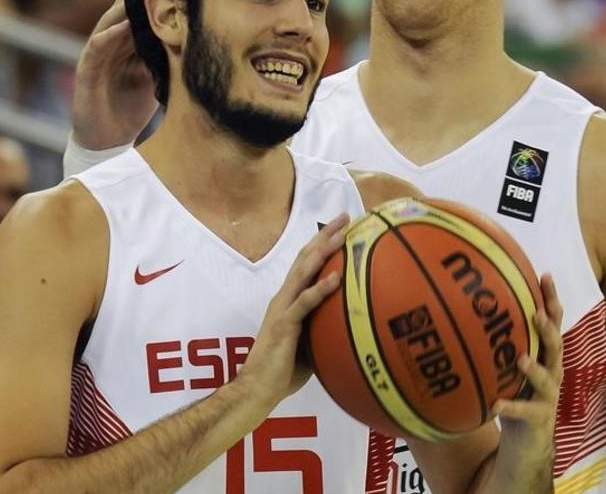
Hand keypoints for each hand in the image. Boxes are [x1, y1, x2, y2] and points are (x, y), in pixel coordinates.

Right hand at [70, 0, 158, 149]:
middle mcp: (113, 46)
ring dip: (124, 9)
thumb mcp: (155, 81)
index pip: (143, 19)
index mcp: (129, 48)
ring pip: (109, 23)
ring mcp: (98, 55)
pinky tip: (121, 26)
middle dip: (142, 0)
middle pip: (126, 14)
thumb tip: (197, 47)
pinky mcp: (86, 69)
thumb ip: (167, 61)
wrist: (107, 142)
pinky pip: (96, 46)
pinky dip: (107, 35)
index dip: (158, 6)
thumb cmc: (131, 110)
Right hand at [238, 214, 349, 410]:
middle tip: (346, 216)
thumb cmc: (283, 371)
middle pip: (306, 259)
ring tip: (343, 234)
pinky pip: (304, 303)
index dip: (322, 243)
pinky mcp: (283, 325)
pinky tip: (337, 278)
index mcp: (288, 300)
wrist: (256, 389)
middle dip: (326, 236)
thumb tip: (349, 323)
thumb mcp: (309, 343)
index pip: (306, 264)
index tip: (343, 227)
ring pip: (304, 272)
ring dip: (324, 251)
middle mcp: (283, 298)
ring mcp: (282, 309)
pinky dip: (320, 288)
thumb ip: (323, 327)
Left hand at [490, 273, 564, 491]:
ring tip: (521, 359)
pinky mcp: (538, 419)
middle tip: (536, 312)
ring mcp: (548, 396)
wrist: (527, 440)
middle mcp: (551, 371)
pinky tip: (496, 405)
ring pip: (546, 378)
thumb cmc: (514, 393)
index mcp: (544, 354)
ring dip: (535, 368)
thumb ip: (497, 340)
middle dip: (548, 328)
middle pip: (555, 345)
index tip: (545, 275)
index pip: (553, 322)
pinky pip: (524, 412)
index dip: (551, 299)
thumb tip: (463, 304)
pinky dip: (511, 407)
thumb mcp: (507, 364)